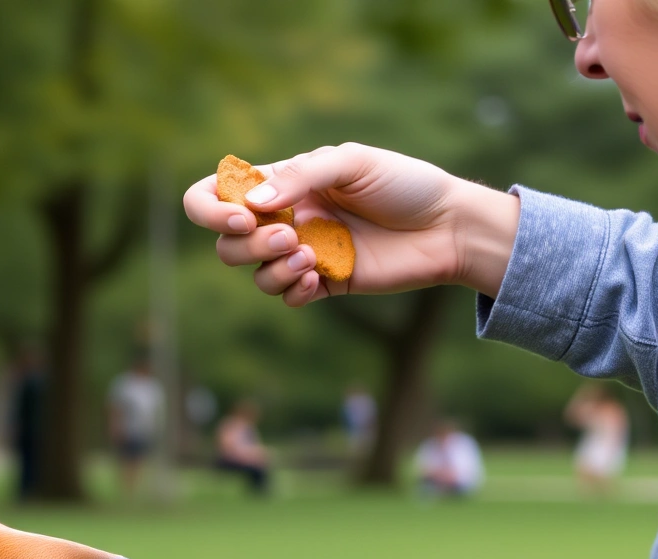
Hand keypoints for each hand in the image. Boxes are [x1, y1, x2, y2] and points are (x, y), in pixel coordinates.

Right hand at [183, 143, 521, 306]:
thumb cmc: (403, 183)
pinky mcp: (324, 283)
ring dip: (270, 269)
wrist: (447, 226)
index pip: (214, 193)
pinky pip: (285, 296)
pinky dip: (291, 290)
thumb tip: (251, 203)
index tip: (243, 216)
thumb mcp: (352, 163)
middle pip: (226, 242)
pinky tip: (316, 279)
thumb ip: (301, 177)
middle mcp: (285, 218)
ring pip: (252, 272)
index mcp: (281, 182)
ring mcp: (302, 252)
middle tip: (289, 238)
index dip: (210, 208)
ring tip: (309, 259)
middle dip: (246, 244)